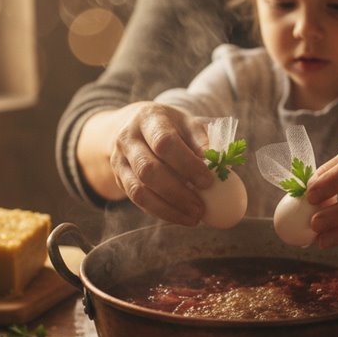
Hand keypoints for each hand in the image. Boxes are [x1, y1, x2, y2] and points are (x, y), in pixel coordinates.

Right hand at [109, 102, 212, 224]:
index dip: (187, 164)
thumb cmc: (171, 127)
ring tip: (194, 218)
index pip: (164, 142)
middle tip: (201, 208)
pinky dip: (161, 212)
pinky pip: (138, 201)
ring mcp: (119, 160)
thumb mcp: (187, 124)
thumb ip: (202, 141)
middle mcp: (128, 138)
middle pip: (148, 169)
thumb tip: (218, 163)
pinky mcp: (119, 179)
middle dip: (177, 193)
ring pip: (139, 190)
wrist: (133, 126)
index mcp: (149, 118)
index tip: (208, 182)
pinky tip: (180, 217)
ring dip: (169, 208)